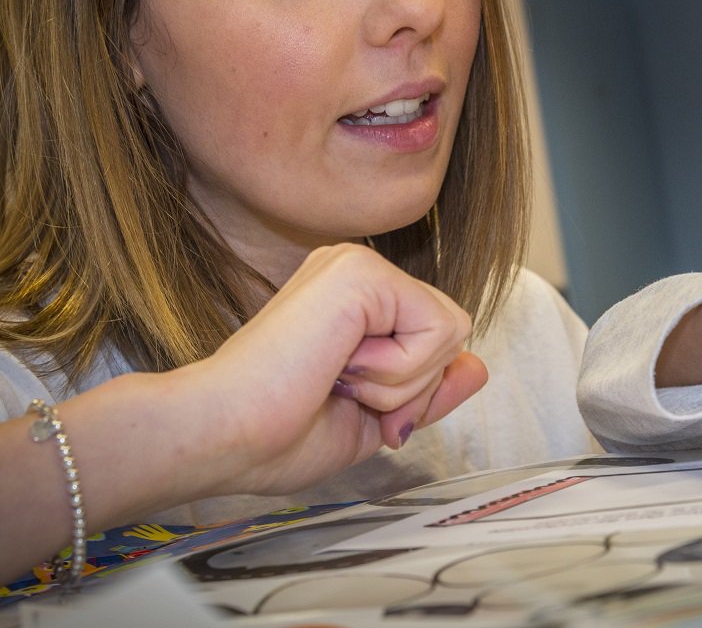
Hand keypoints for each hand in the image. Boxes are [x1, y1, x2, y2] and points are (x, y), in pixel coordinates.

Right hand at [179, 243, 486, 497]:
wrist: (223, 437)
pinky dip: (399, 371)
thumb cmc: (276, 436)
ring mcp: (359, 265)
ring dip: (400, 383)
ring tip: (334, 379)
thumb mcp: (377, 417)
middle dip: (412, 390)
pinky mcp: (363, 272)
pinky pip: (438, 330)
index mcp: (356, 301)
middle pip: (452, 335)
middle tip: (342, 394)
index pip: (438, 341)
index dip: (413, 394)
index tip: (351, 405)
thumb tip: (478, 365)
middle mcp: (358, 272)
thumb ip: (430, 388)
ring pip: (451, 332)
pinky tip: (340, 366)